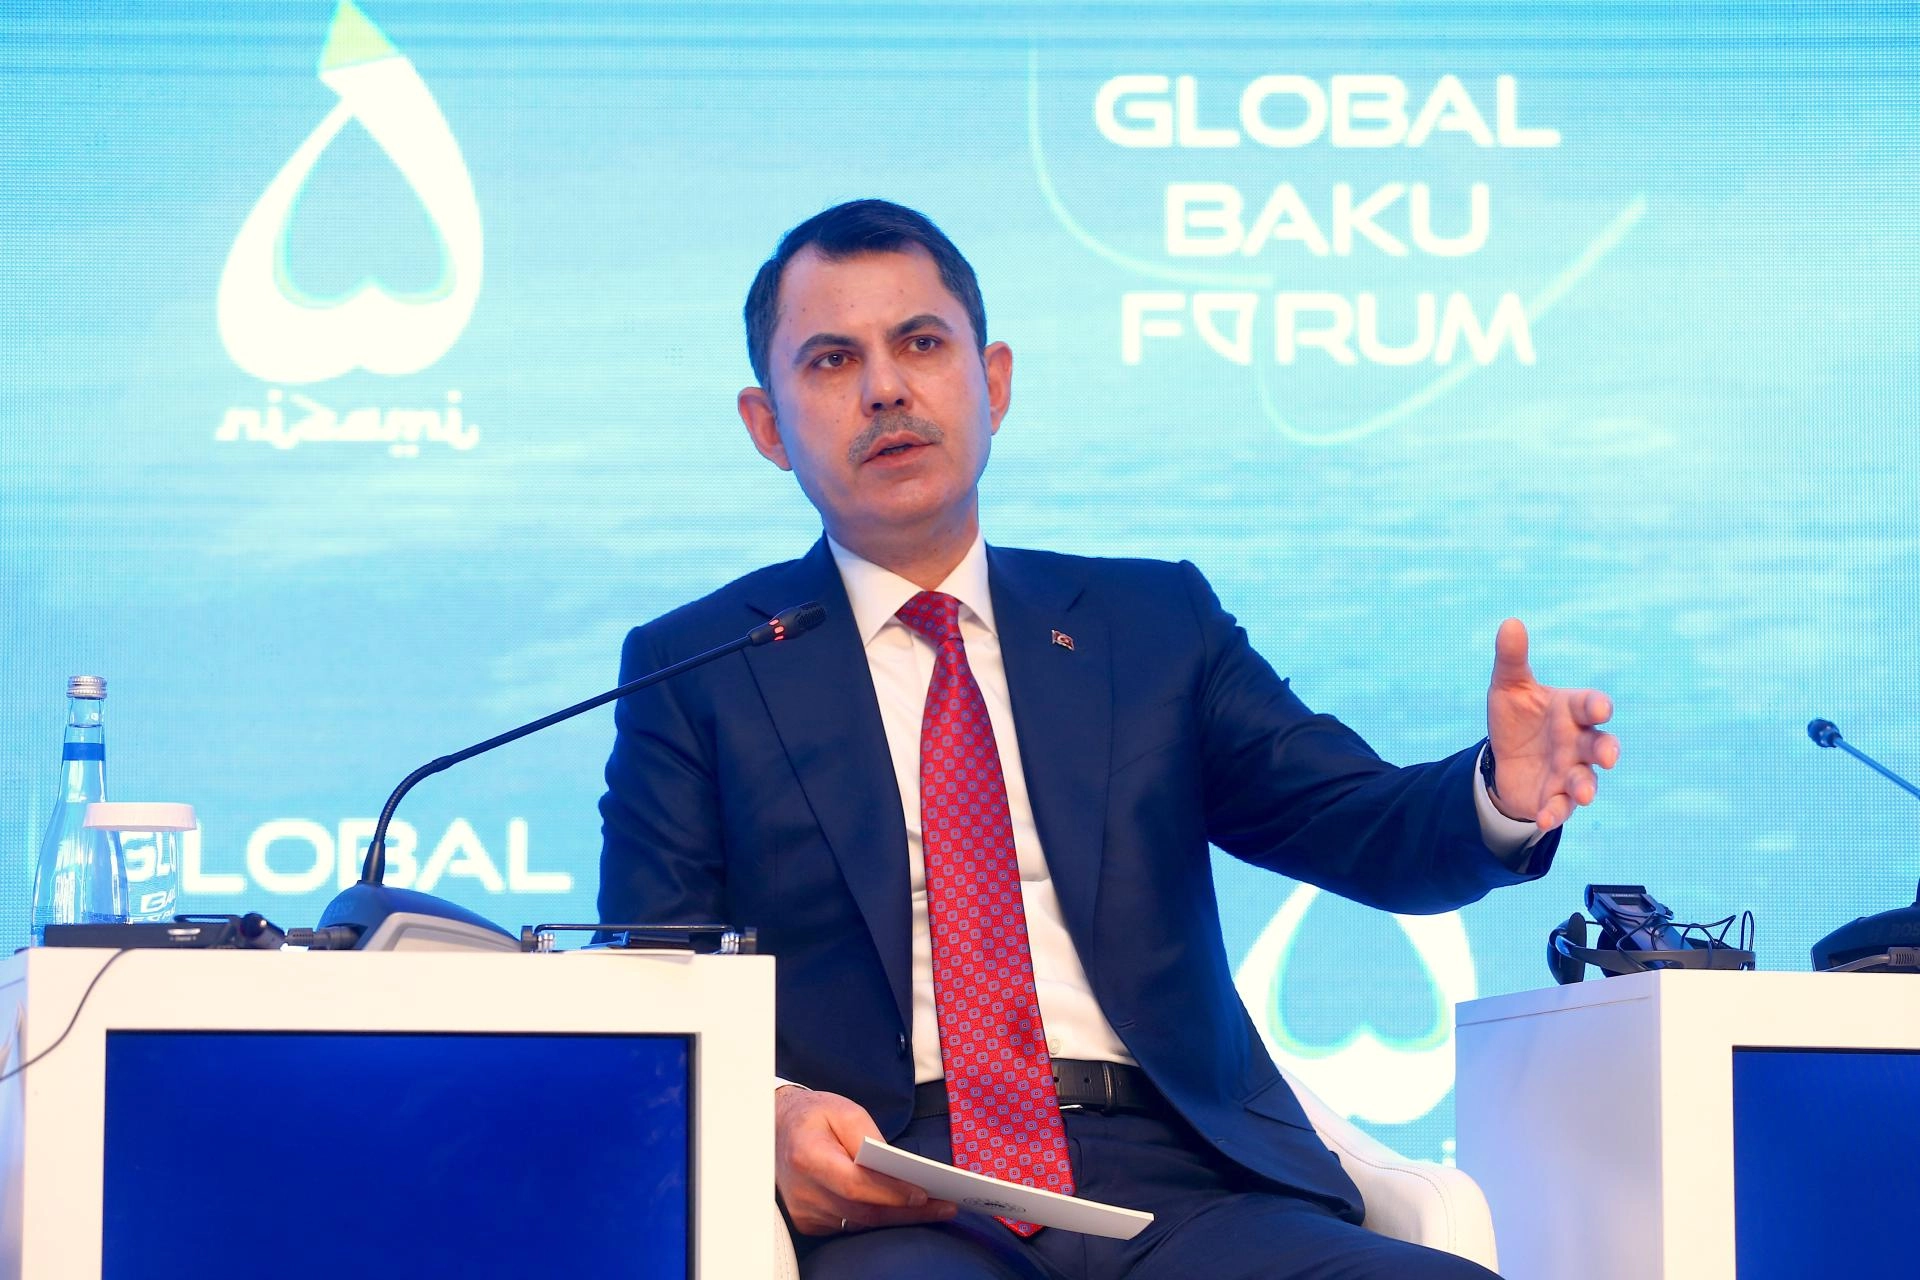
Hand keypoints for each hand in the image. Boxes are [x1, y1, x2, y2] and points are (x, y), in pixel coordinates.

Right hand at [775, 1085, 958, 1235]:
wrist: (778, 1129)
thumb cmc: (814, 1116)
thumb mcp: (845, 1110)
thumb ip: (870, 1138)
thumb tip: (898, 1168)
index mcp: (808, 1156)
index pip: (855, 1184)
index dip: (890, 1192)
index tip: (923, 1193)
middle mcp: (803, 1190)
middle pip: (863, 1211)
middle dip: (907, 1211)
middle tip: (944, 1206)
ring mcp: (805, 1211)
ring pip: (860, 1222)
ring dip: (898, 1216)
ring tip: (935, 1208)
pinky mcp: (810, 1222)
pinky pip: (851, 1225)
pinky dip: (879, 1218)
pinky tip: (904, 1210)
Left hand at [1486, 618, 1619, 830]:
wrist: (1505, 757)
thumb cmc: (1517, 716)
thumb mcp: (1508, 687)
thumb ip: (1512, 659)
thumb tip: (1510, 623)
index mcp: (1571, 710)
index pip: (1590, 705)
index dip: (1596, 707)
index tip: (1600, 709)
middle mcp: (1577, 741)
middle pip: (1599, 745)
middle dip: (1606, 750)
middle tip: (1608, 756)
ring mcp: (1569, 771)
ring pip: (1585, 780)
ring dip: (1586, 787)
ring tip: (1584, 793)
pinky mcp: (1555, 797)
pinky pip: (1560, 807)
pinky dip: (1555, 813)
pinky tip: (1544, 818)